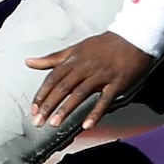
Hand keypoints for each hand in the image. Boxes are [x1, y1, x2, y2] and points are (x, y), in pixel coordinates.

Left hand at [26, 31, 152, 131]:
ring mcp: (101, 75)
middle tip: (38, 121)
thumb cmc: (103, 45)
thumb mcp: (76, 48)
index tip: (33, 109)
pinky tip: (87, 125)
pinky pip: (105, 99)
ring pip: (80, 93)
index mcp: (74, 59)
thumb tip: (29, 62)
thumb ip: (53, 58)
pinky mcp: (116, 83)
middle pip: (63, 87)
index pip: (53, 78)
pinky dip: (95, 113)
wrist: (134, 37)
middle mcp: (85, 67)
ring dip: (66, 109)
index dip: (42, 94)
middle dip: (49, 105)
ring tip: (54, 124)